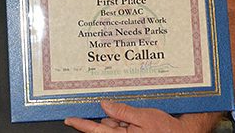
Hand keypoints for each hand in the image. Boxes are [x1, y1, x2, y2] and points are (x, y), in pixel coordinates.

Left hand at [64, 100, 213, 132]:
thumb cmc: (166, 129)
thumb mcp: (144, 117)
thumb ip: (122, 111)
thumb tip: (104, 105)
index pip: (96, 130)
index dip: (81, 124)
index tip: (69, 119)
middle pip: (105, 126)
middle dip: (109, 117)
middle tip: (124, 113)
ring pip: (114, 125)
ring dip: (119, 118)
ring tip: (137, 116)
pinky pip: (123, 127)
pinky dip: (125, 120)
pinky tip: (136, 118)